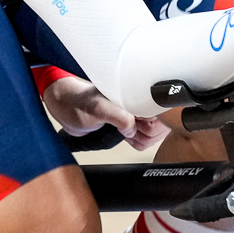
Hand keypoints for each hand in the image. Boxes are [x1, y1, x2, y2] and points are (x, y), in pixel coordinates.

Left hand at [41, 76, 165, 150]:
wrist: (68, 109)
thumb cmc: (79, 103)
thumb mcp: (97, 109)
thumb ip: (117, 116)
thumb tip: (132, 126)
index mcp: (139, 91)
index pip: (165, 112)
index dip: (153, 123)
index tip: (137, 123)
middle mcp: (143, 99)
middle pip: (163, 127)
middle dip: (145, 133)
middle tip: (127, 128)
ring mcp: (141, 111)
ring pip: (156, 135)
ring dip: (140, 138)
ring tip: (124, 130)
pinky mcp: (136, 121)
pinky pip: (147, 139)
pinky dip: (137, 140)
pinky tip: (125, 132)